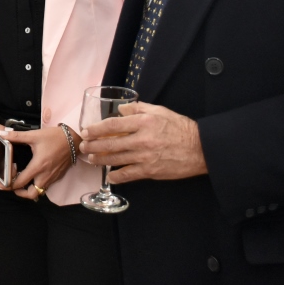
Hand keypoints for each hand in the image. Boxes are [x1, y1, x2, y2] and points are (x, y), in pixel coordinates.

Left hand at [2, 126, 79, 199]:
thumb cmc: (54, 137)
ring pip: (39, 192)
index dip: (9, 184)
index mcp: (38, 166)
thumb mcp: (34, 135)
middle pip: (31, 194)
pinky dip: (38, 185)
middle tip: (13, 185)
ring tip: (22, 181)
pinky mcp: (58, 176)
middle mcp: (45, 176)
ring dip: (29, 190)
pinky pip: (46, 186)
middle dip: (20, 193)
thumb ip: (17, 136)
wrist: (74, 139)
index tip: (3, 181)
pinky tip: (33, 176)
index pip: (21, 182)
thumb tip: (2, 133)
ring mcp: (52, 178)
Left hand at [79, 102, 206, 182]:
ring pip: (115, 159)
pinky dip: (116, 176)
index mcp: (143, 122)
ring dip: (100, 160)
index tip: (86, 131)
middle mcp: (142, 139)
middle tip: (83, 146)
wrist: (200, 148)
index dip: (96, 129)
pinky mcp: (150, 171)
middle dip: (93, 145)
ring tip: (90, 158)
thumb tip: (120, 109)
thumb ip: (137, 108)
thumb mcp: (159, 111)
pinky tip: (108, 176)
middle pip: (110, 144)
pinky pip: (128, 175)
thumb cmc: (180, 127)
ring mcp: (145, 157)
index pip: (112, 125)